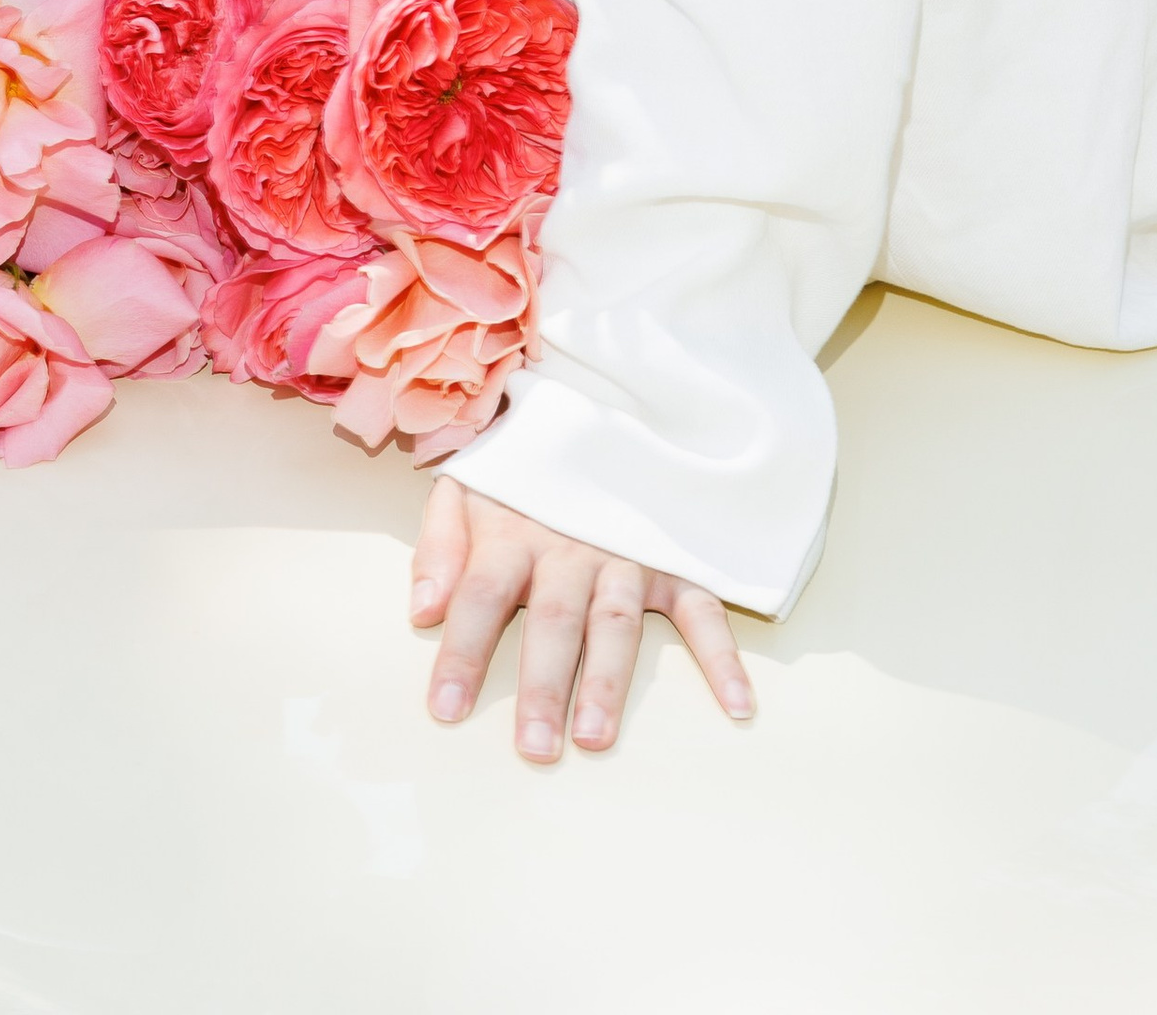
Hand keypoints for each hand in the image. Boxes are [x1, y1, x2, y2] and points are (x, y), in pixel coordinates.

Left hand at [411, 477, 755, 762]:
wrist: (596, 408)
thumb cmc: (524, 471)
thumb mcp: (467, 486)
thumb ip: (439, 544)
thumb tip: (421, 611)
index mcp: (513, 532)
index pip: (480, 595)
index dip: (462, 651)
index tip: (446, 710)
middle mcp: (569, 548)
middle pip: (552, 620)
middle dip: (542, 685)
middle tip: (534, 747)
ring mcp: (625, 553)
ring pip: (616, 620)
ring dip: (608, 678)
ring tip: (596, 735)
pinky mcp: (671, 558)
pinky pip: (701, 608)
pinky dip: (721, 655)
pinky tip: (735, 702)